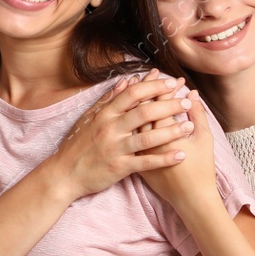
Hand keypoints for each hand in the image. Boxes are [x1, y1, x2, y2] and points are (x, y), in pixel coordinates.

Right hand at [47, 70, 193, 199]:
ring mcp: (115, 148)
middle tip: (187, 101)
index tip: (171, 83)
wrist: (64, 174)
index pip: (132, 94)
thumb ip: (109, 100)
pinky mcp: (119, 167)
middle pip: (144, 112)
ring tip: (191, 125)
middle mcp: (110, 128)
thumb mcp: (89, 118)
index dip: (154, 86)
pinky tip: (181, 155)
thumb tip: (127, 81)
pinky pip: (145, 163)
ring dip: (172, 131)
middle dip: (169, 105)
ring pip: (148, 137)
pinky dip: (164, 159)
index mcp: (104, 114)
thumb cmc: (77, 145)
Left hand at [138, 89, 216, 212]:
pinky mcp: (134, 160)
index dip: (166, 89)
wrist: (190, 198)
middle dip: (147, 90)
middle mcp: (148, 142)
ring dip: (134, 103)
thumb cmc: (201, 169)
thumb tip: (192, 94)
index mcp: (166, 135)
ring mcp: (138, 152)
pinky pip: (127, 137)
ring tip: (138, 86)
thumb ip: (198, 115)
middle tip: (152, 75)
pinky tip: (132, 110)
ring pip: (130, 122)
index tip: (172, 79)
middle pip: (141, 109)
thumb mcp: (204, 140)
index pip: (160, 104)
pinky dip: (129, 122)